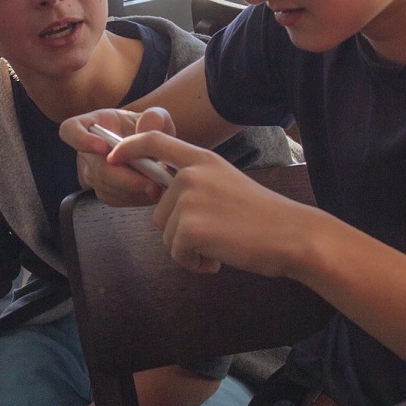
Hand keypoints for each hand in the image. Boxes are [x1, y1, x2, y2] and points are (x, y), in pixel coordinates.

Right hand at [60, 107, 170, 206]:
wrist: (154, 150)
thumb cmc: (149, 128)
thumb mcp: (156, 116)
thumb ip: (154, 117)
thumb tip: (145, 131)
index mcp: (92, 125)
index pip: (70, 130)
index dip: (81, 139)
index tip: (103, 146)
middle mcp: (87, 152)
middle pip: (96, 169)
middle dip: (125, 178)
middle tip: (151, 181)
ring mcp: (93, 175)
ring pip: (106, 187)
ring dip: (134, 189)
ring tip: (159, 184)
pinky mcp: (105, 193)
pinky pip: (115, 199)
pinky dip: (136, 197)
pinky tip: (153, 191)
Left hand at [109, 130, 318, 278]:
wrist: (292, 234)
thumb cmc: (265, 216)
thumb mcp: (227, 184)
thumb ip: (196, 184)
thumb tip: (164, 200)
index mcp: (203, 159)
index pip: (156, 141)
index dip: (129, 148)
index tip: (112, 158)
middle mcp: (191, 175)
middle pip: (159, 209)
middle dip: (181, 230)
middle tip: (216, 235)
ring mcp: (189, 200)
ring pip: (167, 235)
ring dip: (189, 249)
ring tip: (221, 246)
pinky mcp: (190, 228)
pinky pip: (176, 254)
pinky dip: (195, 264)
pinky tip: (218, 259)